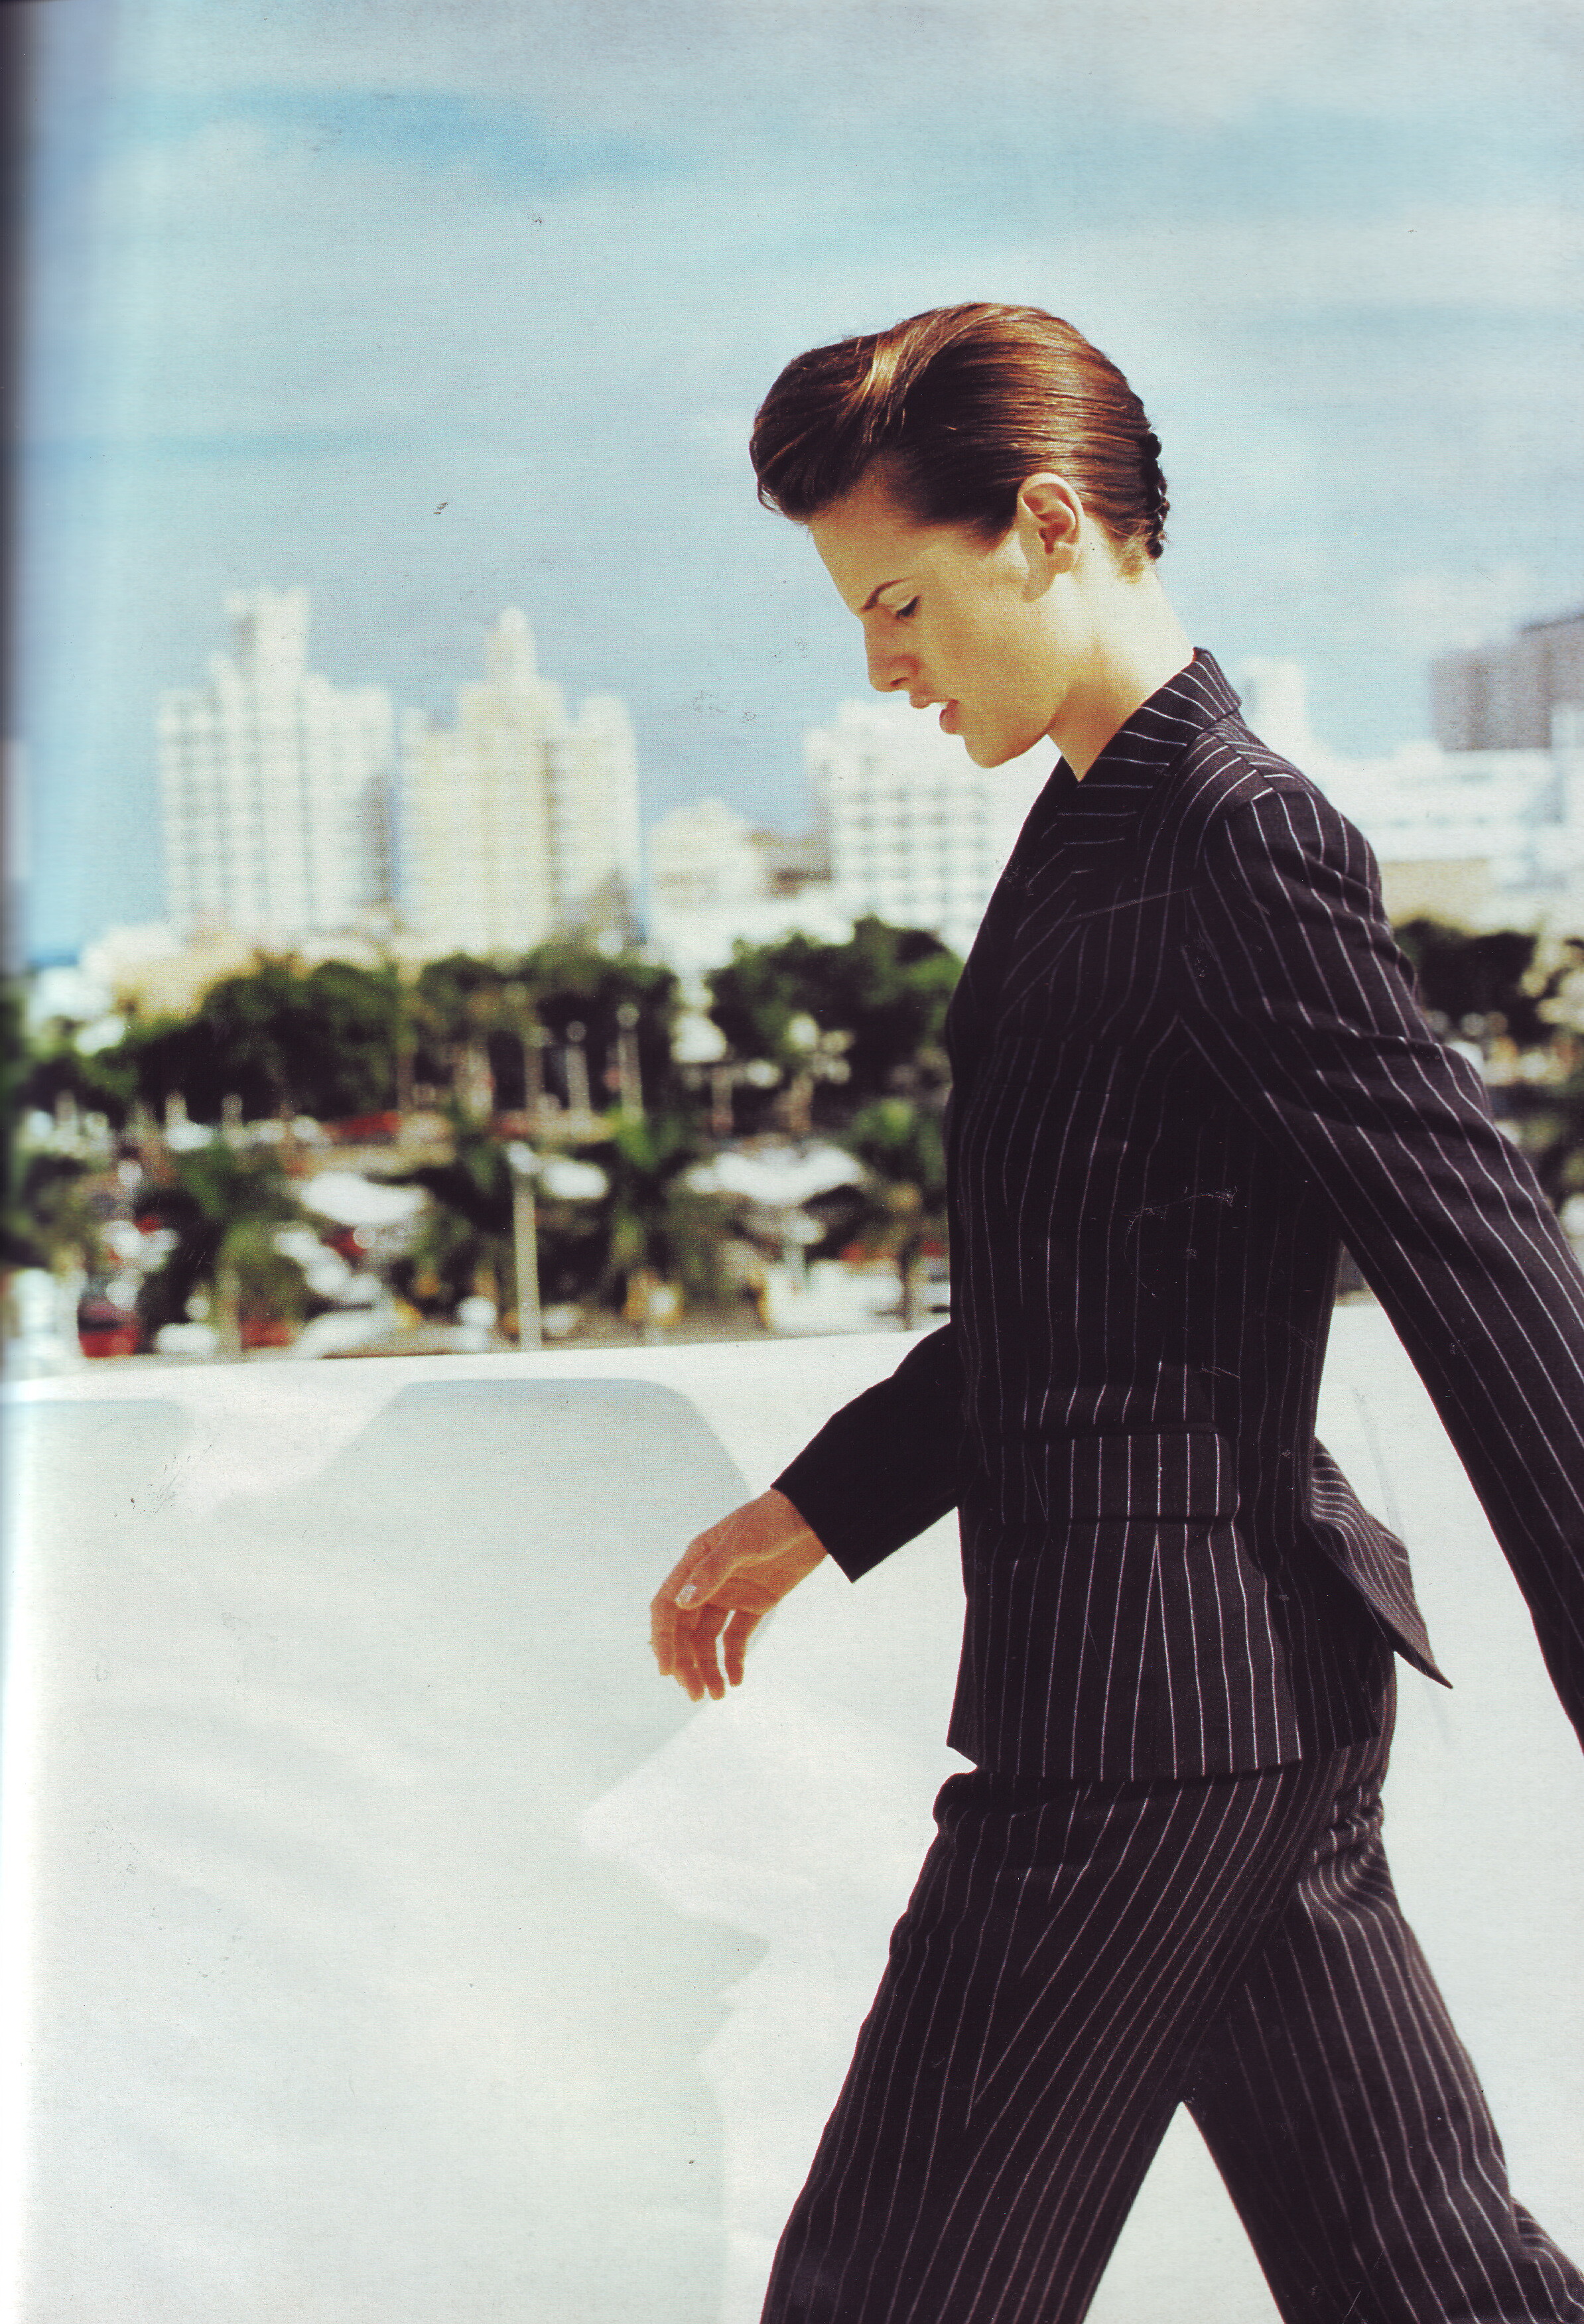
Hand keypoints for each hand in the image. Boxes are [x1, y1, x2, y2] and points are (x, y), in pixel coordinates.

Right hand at [650, 1488, 826, 1701]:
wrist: (814, 1516)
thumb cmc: (772, 1519)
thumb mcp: (742, 1543)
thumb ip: (712, 1572)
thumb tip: (680, 1603)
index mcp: (693, 1564)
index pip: (667, 1608)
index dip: (663, 1640)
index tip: (667, 1671)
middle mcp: (706, 1582)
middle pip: (686, 1631)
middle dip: (687, 1663)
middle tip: (696, 1694)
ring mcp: (731, 1594)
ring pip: (709, 1639)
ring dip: (709, 1667)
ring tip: (718, 1695)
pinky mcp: (755, 1603)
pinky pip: (737, 1637)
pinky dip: (734, 1659)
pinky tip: (738, 1679)